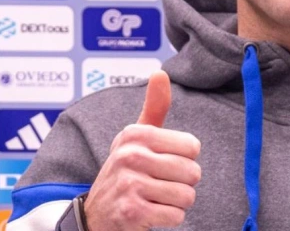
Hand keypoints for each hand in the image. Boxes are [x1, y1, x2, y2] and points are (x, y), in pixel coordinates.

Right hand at [84, 70, 201, 229]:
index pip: (192, 147)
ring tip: (156, 198)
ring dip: (176, 203)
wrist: (96, 215)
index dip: (185, 159)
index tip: (164, 163)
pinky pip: (176, 215)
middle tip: (161, 185)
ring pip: (186, 196)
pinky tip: (151, 212)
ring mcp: (129, 184)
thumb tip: (160, 72)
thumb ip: (154, 107)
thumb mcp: (135, 138)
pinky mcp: (131, 212)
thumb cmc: (125, 172)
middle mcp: (130, 156)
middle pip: (193, 172)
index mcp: (136, 134)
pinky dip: (169, 218)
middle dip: (183, 184)